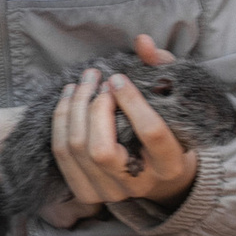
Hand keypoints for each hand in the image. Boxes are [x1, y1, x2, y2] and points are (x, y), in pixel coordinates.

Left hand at [49, 35, 201, 215]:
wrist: (158, 174)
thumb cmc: (169, 127)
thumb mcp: (174, 98)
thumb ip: (162, 67)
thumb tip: (142, 42)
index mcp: (170, 164)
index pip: (151, 133)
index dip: (132, 102)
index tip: (119, 78)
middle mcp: (139, 185)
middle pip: (101, 150)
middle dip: (93, 107)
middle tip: (97, 77)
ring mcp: (110, 192)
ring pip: (76, 150)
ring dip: (73, 108)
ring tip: (82, 82)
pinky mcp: (86, 192)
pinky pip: (62, 154)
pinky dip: (61, 121)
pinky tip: (69, 97)